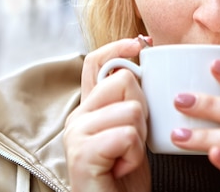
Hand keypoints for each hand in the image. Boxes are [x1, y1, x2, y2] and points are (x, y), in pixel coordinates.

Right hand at [64, 38, 150, 191]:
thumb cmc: (124, 175)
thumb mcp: (131, 131)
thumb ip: (129, 102)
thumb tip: (140, 68)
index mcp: (89, 108)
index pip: (95, 62)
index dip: (118, 48)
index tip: (140, 43)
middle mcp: (77, 116)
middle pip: (123, 80)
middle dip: (142, 109)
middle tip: (133, 139)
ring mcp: (76, 134)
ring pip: (132, 109)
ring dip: (140, 137)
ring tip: (127, 155)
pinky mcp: (83, 153)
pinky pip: (127, 134)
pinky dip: (134, 155)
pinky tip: (122, 167)